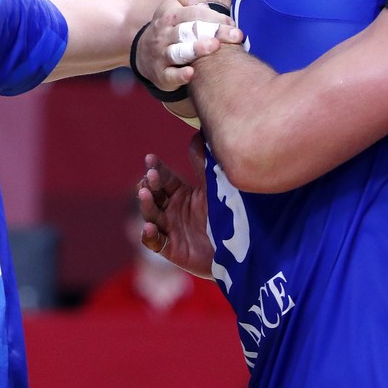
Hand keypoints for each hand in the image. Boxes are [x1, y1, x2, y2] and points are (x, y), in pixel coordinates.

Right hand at [135, 0, 243, 93]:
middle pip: (190, 31)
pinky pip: (169, 75)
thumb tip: (206, 1)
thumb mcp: (174, 3)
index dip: (215, 17)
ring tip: (214, 46)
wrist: (144, 53)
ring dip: (196, 49)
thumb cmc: (170, 26)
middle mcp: (165, 34)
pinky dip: (179, 75)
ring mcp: (162, 54)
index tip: (233, 24)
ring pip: (179, 51)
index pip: (194, 12)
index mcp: (170, 14)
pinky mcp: (161, 74)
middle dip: (214, 31)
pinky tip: (191, 73)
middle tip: (236, 36)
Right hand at [137, 135, 215, 277]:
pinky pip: (155, 242)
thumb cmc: (229, 217)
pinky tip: (149, 227)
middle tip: (150, 177)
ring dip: (145, 205)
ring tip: (144, 194)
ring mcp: (170, 230)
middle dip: (149, 185)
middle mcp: (173, 211)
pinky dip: (149, 235)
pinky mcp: (172, 250)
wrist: (243, 251)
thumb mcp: (215, 189)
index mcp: (182, 195)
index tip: (150, 159)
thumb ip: (204, 166)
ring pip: (151, 215)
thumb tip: (198, 137)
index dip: (156, 169)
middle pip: (154, 195)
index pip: (164, 179)